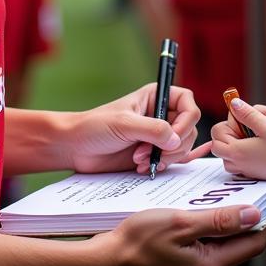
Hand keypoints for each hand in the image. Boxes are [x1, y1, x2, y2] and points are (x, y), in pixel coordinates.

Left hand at [68, 83, 204, 174]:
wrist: (76, 148)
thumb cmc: (95, 126)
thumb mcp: (124, 124)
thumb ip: (152, 129)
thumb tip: (175, 140)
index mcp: (156, 97)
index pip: (188, 104)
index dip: (186, 121)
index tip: (173, 135)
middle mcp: (160, 115)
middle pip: (189, 129)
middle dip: (173, 144)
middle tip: (152, 152)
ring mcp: (158, 135)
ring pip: (182, 147)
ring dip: (166, 157)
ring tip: (140, 159)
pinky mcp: (153, 153)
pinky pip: (170, 161)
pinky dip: (161, 166)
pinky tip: (141, 167)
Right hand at [96, 203, 265, 265]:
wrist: (106, 258)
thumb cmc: (139, 237)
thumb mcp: (181, 221)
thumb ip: (220, 221)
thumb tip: (254, 215)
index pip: (251, 245)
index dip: (263, 222)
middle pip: (234, 250)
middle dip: (239, 224)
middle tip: (240, 195)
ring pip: (216, 253)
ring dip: (218, 232)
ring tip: (211, 205)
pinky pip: (198, 259)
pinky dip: (201, 241)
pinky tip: (190, 223)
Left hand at [210, 97, 265, 187]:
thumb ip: (247, 114)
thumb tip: (233, 104)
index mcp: (238, 151)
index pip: (216, 137)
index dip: (225, 126)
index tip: (241, 121)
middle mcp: (240, 164)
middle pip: (219, 149)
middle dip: (226, 136)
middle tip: (243, 128)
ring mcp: (248, 172)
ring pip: (229, 160)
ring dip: (233, 147)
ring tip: (250, 137)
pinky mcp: (257, 176)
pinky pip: (240, 167)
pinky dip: (242, 157)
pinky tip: (257, 148)